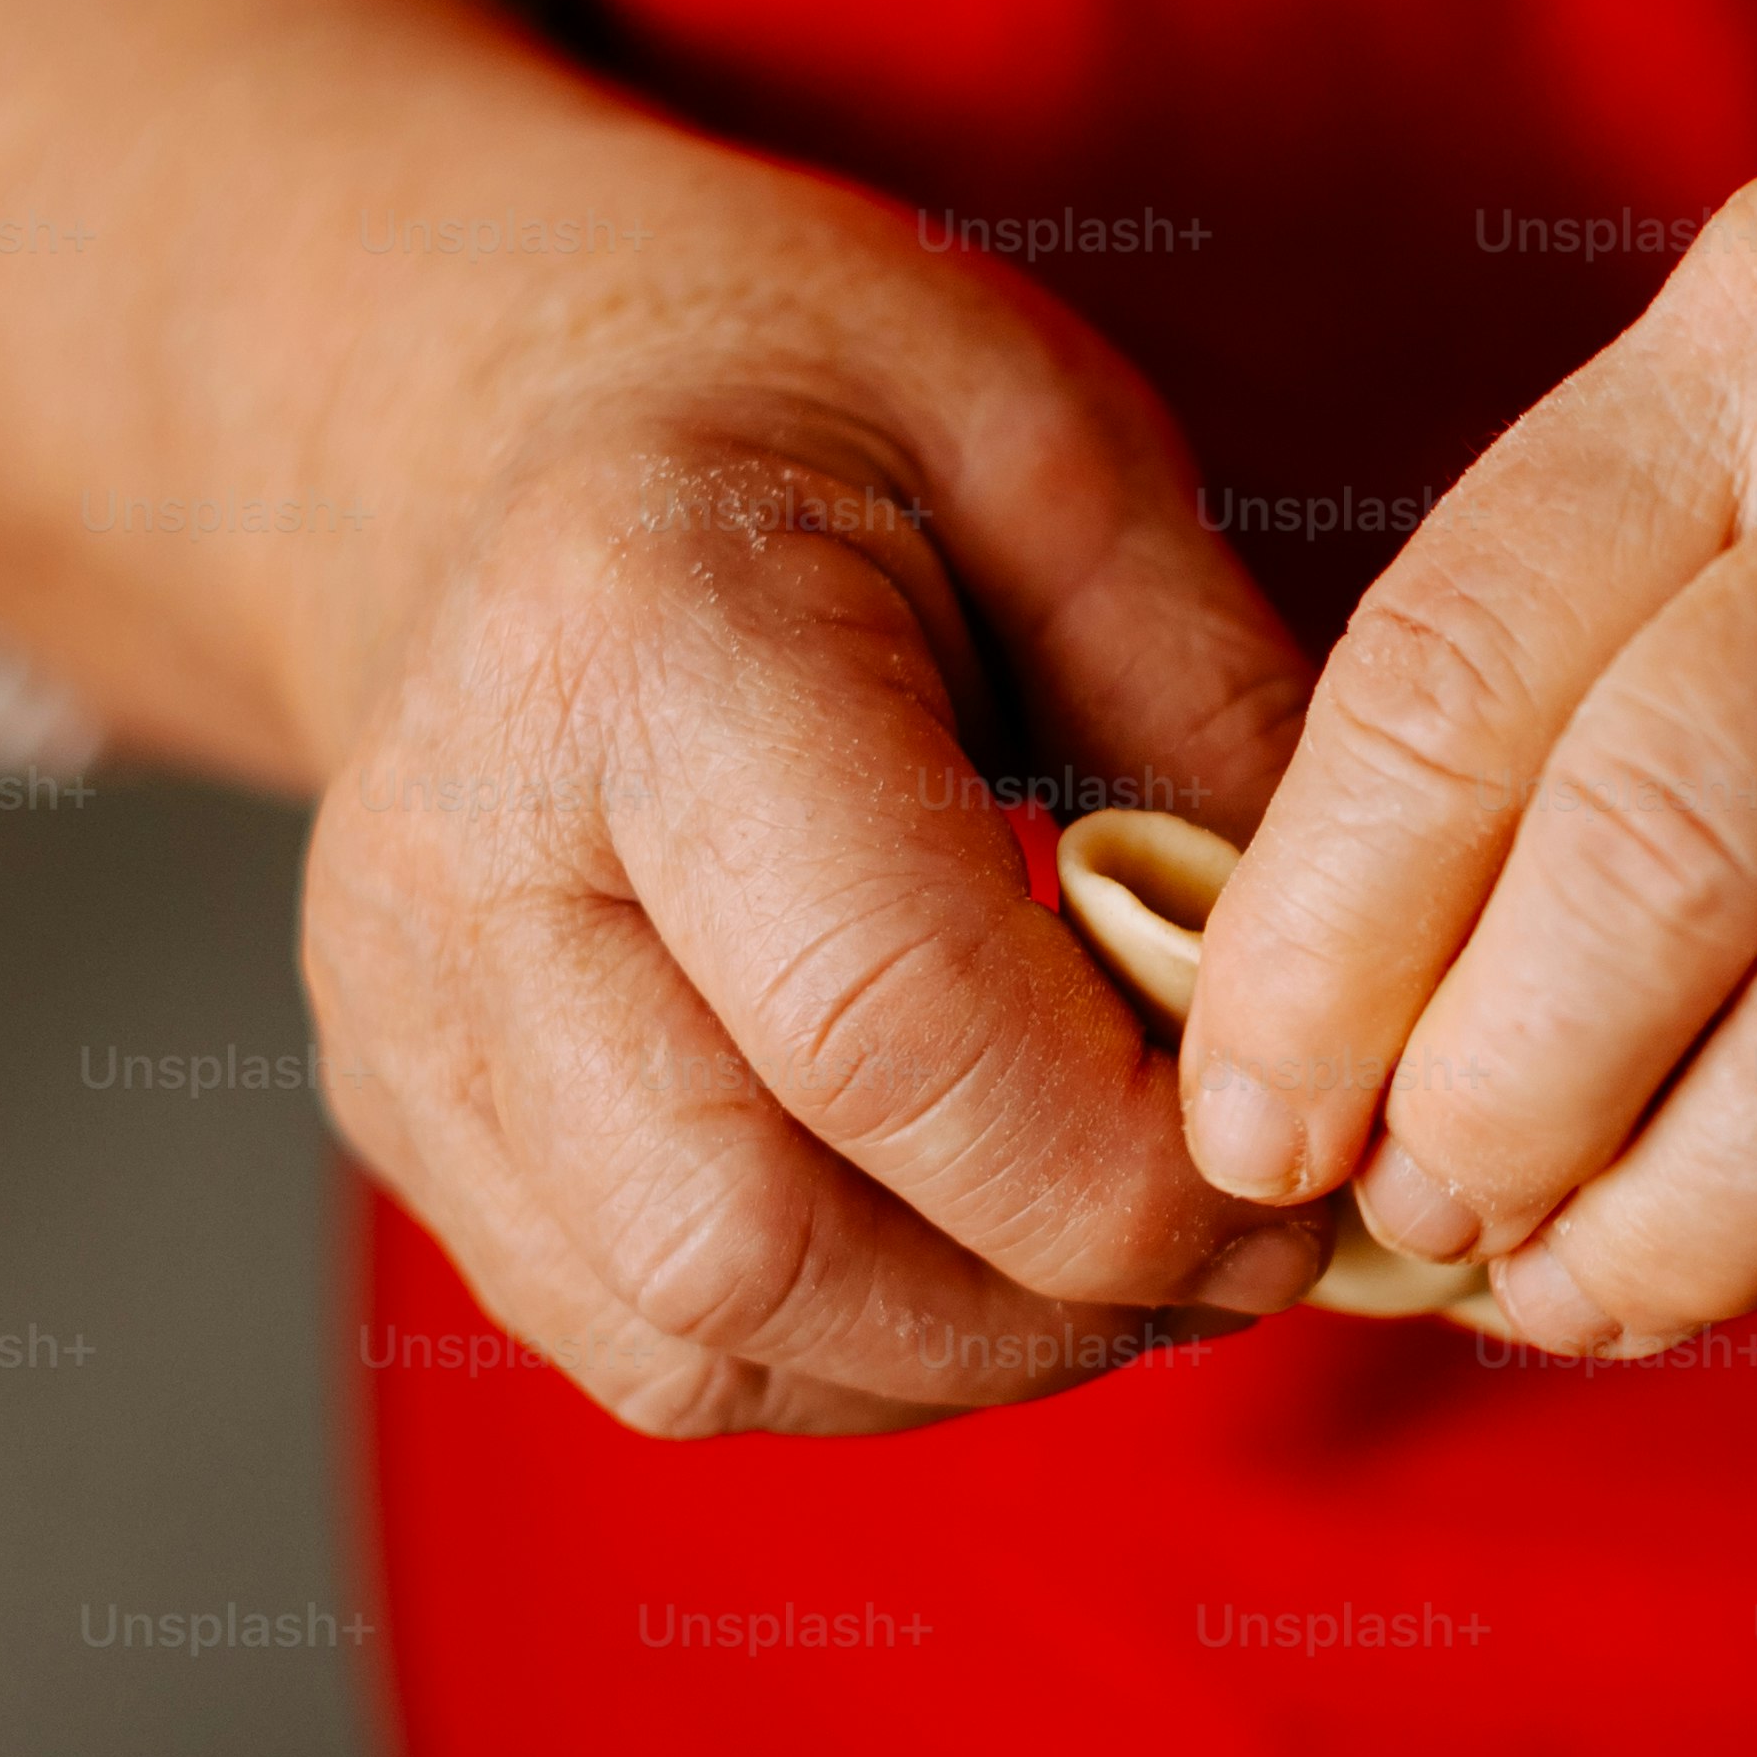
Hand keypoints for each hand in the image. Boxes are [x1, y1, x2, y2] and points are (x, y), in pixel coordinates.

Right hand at [289, 188, 1339, 1433]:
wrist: (489, 411)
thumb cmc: (801, 401)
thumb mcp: (1054, 452)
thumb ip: (1212, 717)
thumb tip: (1355, 1013)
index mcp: (636, 643)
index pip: (889, 1028)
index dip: (1132, 1169)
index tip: (1301, 1170)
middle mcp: (462, 862)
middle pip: (753, 1243)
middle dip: (1054, 1299)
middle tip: (1239, 1242)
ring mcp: (401, 1019)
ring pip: (697, 1343)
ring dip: (969, 1352)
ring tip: (1124, 1237)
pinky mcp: (410, 1128)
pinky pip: (654, 1354)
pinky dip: (860, 1351)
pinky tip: (980, 1236)